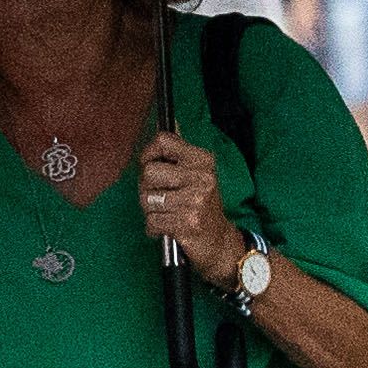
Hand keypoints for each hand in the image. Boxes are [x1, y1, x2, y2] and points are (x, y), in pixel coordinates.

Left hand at [138, 132, 242, 285]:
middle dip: (146, 189)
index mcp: (203, 161)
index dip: (149, 154)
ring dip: (150, 211)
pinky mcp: (188, 223)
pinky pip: (152, 221)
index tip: (151, 166)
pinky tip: (167, 229)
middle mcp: (202, 177)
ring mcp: (196, 200)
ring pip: (147, 199)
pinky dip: (154, 229)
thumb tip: (165, 124)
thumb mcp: (196, 176)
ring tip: (167, 214)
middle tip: (161, 198)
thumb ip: (177, 156)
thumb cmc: (201, 207)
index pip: (162, 141)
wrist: (221, 243)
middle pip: (148, 172)